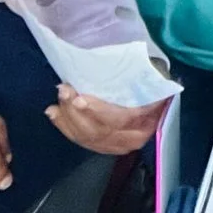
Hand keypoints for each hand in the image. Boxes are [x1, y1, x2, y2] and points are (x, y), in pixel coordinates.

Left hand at [45, 84, 163, 155]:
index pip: (123, 119)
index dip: (99, 111)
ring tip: (59, 98)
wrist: (158, 99)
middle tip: (64, 92)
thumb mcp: (155, 74)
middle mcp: (135, 137)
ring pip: (87, 137)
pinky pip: (81, 140)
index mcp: (150, 119)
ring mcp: (119, 145)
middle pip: (100, 130)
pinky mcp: (105, 146)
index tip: (80, 99)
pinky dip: (65, 126)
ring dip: (68, 118)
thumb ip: (143, 73)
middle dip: (76, 112)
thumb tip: (122, 66)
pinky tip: (54, 113)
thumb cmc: (154, 82)